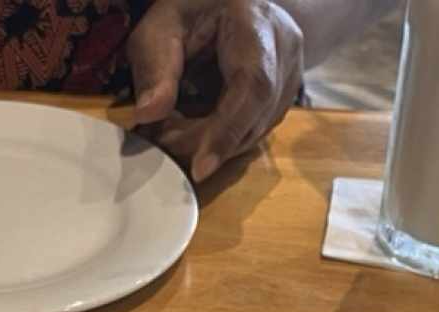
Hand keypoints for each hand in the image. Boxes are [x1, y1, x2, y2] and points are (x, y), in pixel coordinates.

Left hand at [128, 0, 302, 181]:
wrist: (222, 3)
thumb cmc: (188, 8)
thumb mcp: (160, 28)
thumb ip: (154, 68)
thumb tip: (148, 115)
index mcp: (257, 23)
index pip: (253, 85)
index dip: (227, 131)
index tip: (200, 168)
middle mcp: (285, 48)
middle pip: (256, 114)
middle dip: (210, 142)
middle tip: (167, 146)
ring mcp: (291, 71)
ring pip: (258, 129)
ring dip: (216, 145)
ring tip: (176, 136)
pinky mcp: (284, 91)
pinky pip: (257, 128)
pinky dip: (225, 139)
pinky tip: (198, 132)